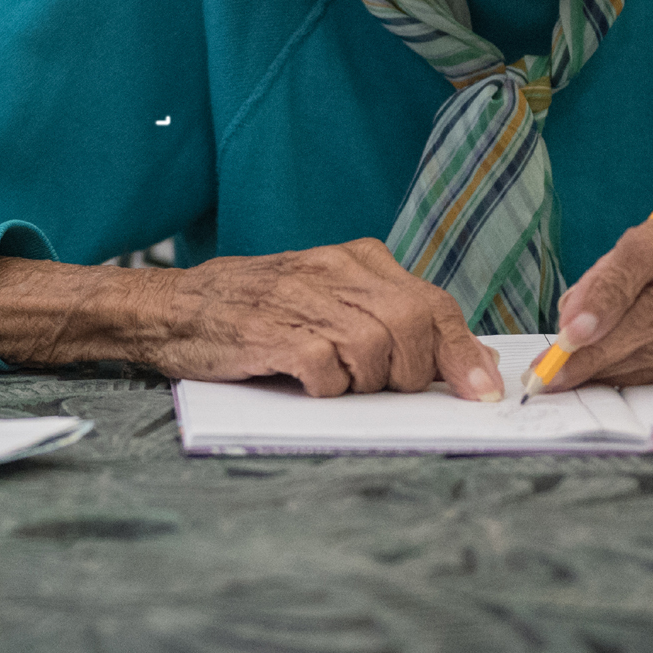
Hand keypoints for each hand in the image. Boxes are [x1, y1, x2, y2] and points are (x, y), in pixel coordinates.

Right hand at [0, 244, 502, 399]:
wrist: (170, 309)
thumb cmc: (254, 312)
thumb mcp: (326, 301)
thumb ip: (391, 322)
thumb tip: (468, 365)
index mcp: (356, 260)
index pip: (433, 303)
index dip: (463, 353)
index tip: (483, 392)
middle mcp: (335, 271)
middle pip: (414, 328)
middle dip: (413, 374)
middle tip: (385, 390)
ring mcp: (305, 300)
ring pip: (379, 351)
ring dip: (366, 383)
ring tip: (336, 381)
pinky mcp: (276, 332)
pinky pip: (330, 372)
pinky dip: (327, 389)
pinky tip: (305, 381)